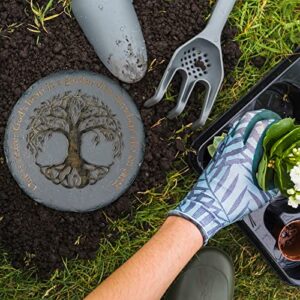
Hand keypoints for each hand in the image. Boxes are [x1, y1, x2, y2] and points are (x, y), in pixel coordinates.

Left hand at [169, 110, 280, 243]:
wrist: (205, 206)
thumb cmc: (230, 203)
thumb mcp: (258, 197)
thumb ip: (272, 187)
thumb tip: (280, 182)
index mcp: (245, 157)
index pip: (258, 132)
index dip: (268, 123)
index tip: (275, 121)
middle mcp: (232, 150)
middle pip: (243, 124)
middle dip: (254, 115)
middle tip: (263, 114)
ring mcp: (221, 152)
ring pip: (232, 130)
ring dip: (242, 123)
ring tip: (250, 121)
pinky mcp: (214, 157)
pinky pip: (225, 140)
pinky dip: (232, 134)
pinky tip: (235, 137)